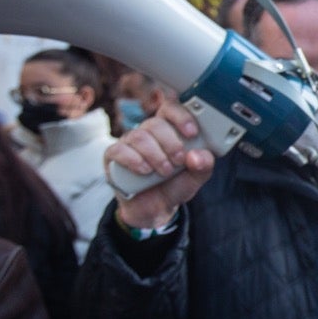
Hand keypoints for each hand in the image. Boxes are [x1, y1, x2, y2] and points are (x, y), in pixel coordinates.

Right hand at [105, 99, 214, 229]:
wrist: (155, 209)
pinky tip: (145, 170)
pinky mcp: (113, 157)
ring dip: (155, 155)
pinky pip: (119, 149)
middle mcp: (147, 132)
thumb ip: (204, 165)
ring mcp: (128, 143)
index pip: (170, 109)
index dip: (181, 116)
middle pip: (155, 123)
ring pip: (139, 136)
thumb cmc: (174, 186)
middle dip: (171, 143)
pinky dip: (134, 160)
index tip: (192, 132)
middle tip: (179, 161)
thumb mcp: (196, 177)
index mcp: (168, 130)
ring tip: (165, 171)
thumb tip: (197, 155)